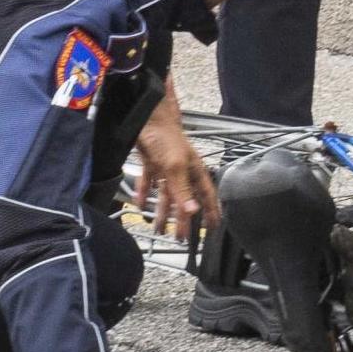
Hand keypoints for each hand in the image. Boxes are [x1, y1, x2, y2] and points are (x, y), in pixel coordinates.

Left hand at [131, 76, 218, 238]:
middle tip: (182, 237)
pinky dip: (144, 193)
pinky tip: (139, 203)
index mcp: (194, 170)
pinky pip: (149, 182)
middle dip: (183, 219)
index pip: (206, 195)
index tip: (213, 227)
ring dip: (162, 211)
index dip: (210, 210)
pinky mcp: (151, 161)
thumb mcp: (175, 166)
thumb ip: (182, 189)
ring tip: (158, 228)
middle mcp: (182, 169)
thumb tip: (192, 211)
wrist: (145, 115)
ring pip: (166, 194)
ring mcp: (166, 165)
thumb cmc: (165, 136)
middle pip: (185, 199)